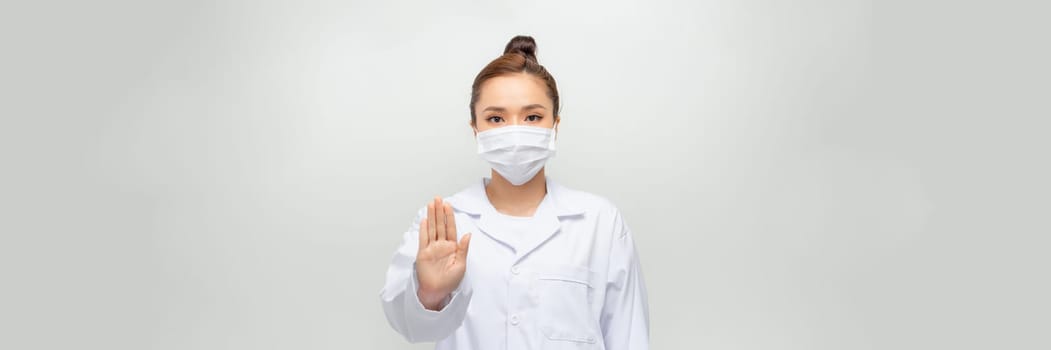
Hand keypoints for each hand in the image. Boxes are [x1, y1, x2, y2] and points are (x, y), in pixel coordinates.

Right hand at [415, 196, 471, 310]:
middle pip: (440, 225)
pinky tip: (425, 220)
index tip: (448, 205)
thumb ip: (463, 249)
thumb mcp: (461, 265)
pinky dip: (424, 229)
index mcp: (452, 247)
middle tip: (438, 199)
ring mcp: (432, 248)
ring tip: (431, 204)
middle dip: (439, 211)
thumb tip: (468, 234)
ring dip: (431, 216)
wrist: (437, 291)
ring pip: (432, 228)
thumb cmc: (450, 281)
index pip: (451, 228)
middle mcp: (441, 245)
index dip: (449, 216)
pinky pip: (423, 238)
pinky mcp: (423, 253)